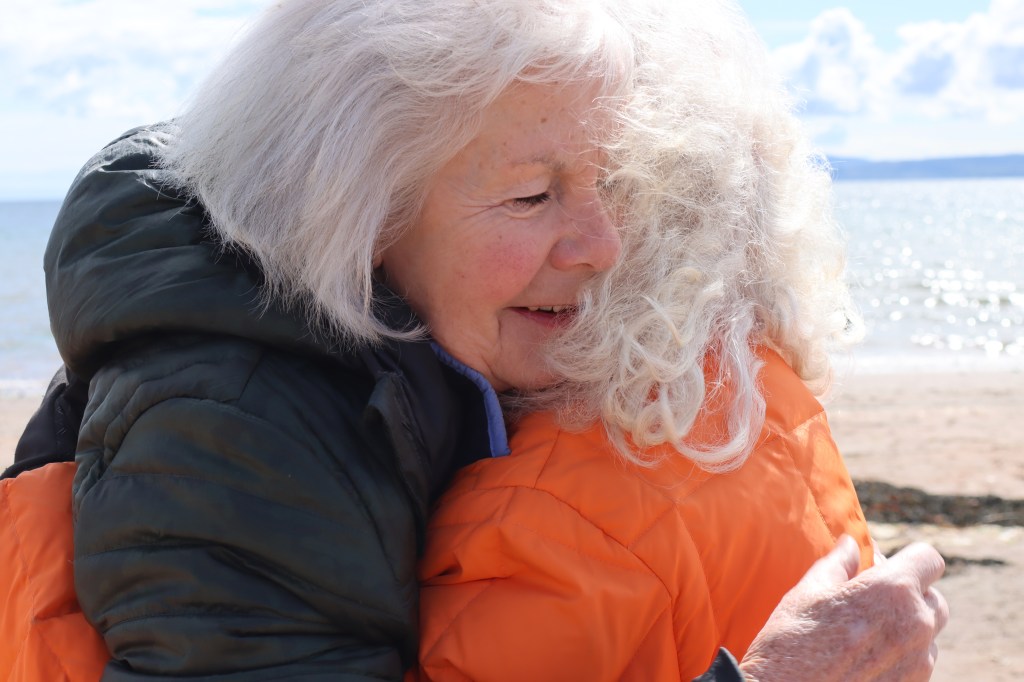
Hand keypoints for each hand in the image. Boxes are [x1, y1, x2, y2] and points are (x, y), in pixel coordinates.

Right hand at [739, 535, 948, 680]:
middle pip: (934, 598)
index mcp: (892, 591)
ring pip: (927, 633)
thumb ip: (839, 563)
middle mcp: (916, 625)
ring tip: (865, 633)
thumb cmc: (792, 642)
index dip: (909, 559)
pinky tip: (864, 658)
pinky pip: (917, 663)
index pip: (929, 559)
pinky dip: (900, 655)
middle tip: (871, 599)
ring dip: (906, 626)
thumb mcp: (809, 592)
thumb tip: (851, 543)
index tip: (885, 566)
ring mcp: (919, 663)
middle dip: (910, 593)